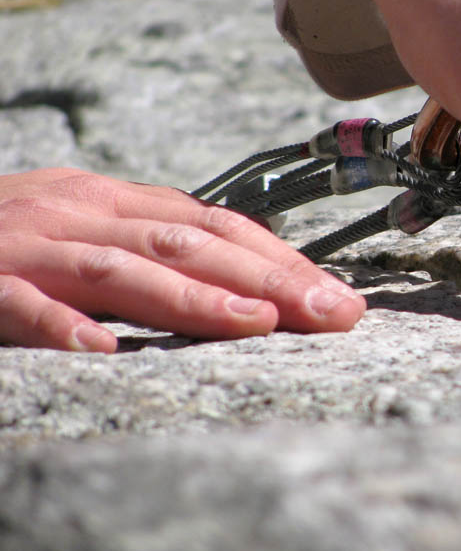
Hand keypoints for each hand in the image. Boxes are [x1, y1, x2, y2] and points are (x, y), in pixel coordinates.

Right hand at [0, 169, 364, 351]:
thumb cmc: (11, 235)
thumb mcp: (89, 226)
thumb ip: (153, 244)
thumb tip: (244, 279)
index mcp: (115, 199)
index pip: (217, 224)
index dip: (281, 259)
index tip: (338, 297)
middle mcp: (82, 210)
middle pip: (190, 242)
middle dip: (269, 278)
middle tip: (332, 314)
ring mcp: (30, 243)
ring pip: (121, 267)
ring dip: (193, 297)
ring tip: (255, 323)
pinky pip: (18, 301)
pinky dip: (59, 323)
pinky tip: (101, 351)